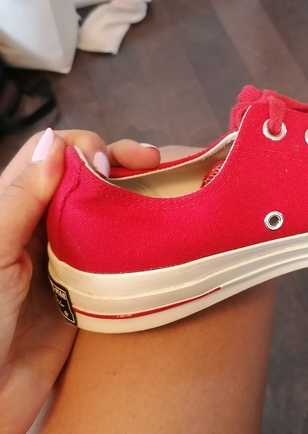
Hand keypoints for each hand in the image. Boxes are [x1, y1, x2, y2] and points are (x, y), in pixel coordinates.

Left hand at [0, 129, 159, 433]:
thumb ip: (20, 199)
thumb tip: (56, 144)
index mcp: (14, 211)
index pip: (51, 160)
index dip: (83, 147)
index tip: (113, 156)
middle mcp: (46, 228)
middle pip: (86, 181)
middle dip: (119, 164)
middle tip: (154, 161)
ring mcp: (73, 259)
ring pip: (108, 214)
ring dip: (134, 196)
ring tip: (166, 189)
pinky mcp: (94, 289)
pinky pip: (119, 255)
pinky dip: (140, 239)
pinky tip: (161, 233)